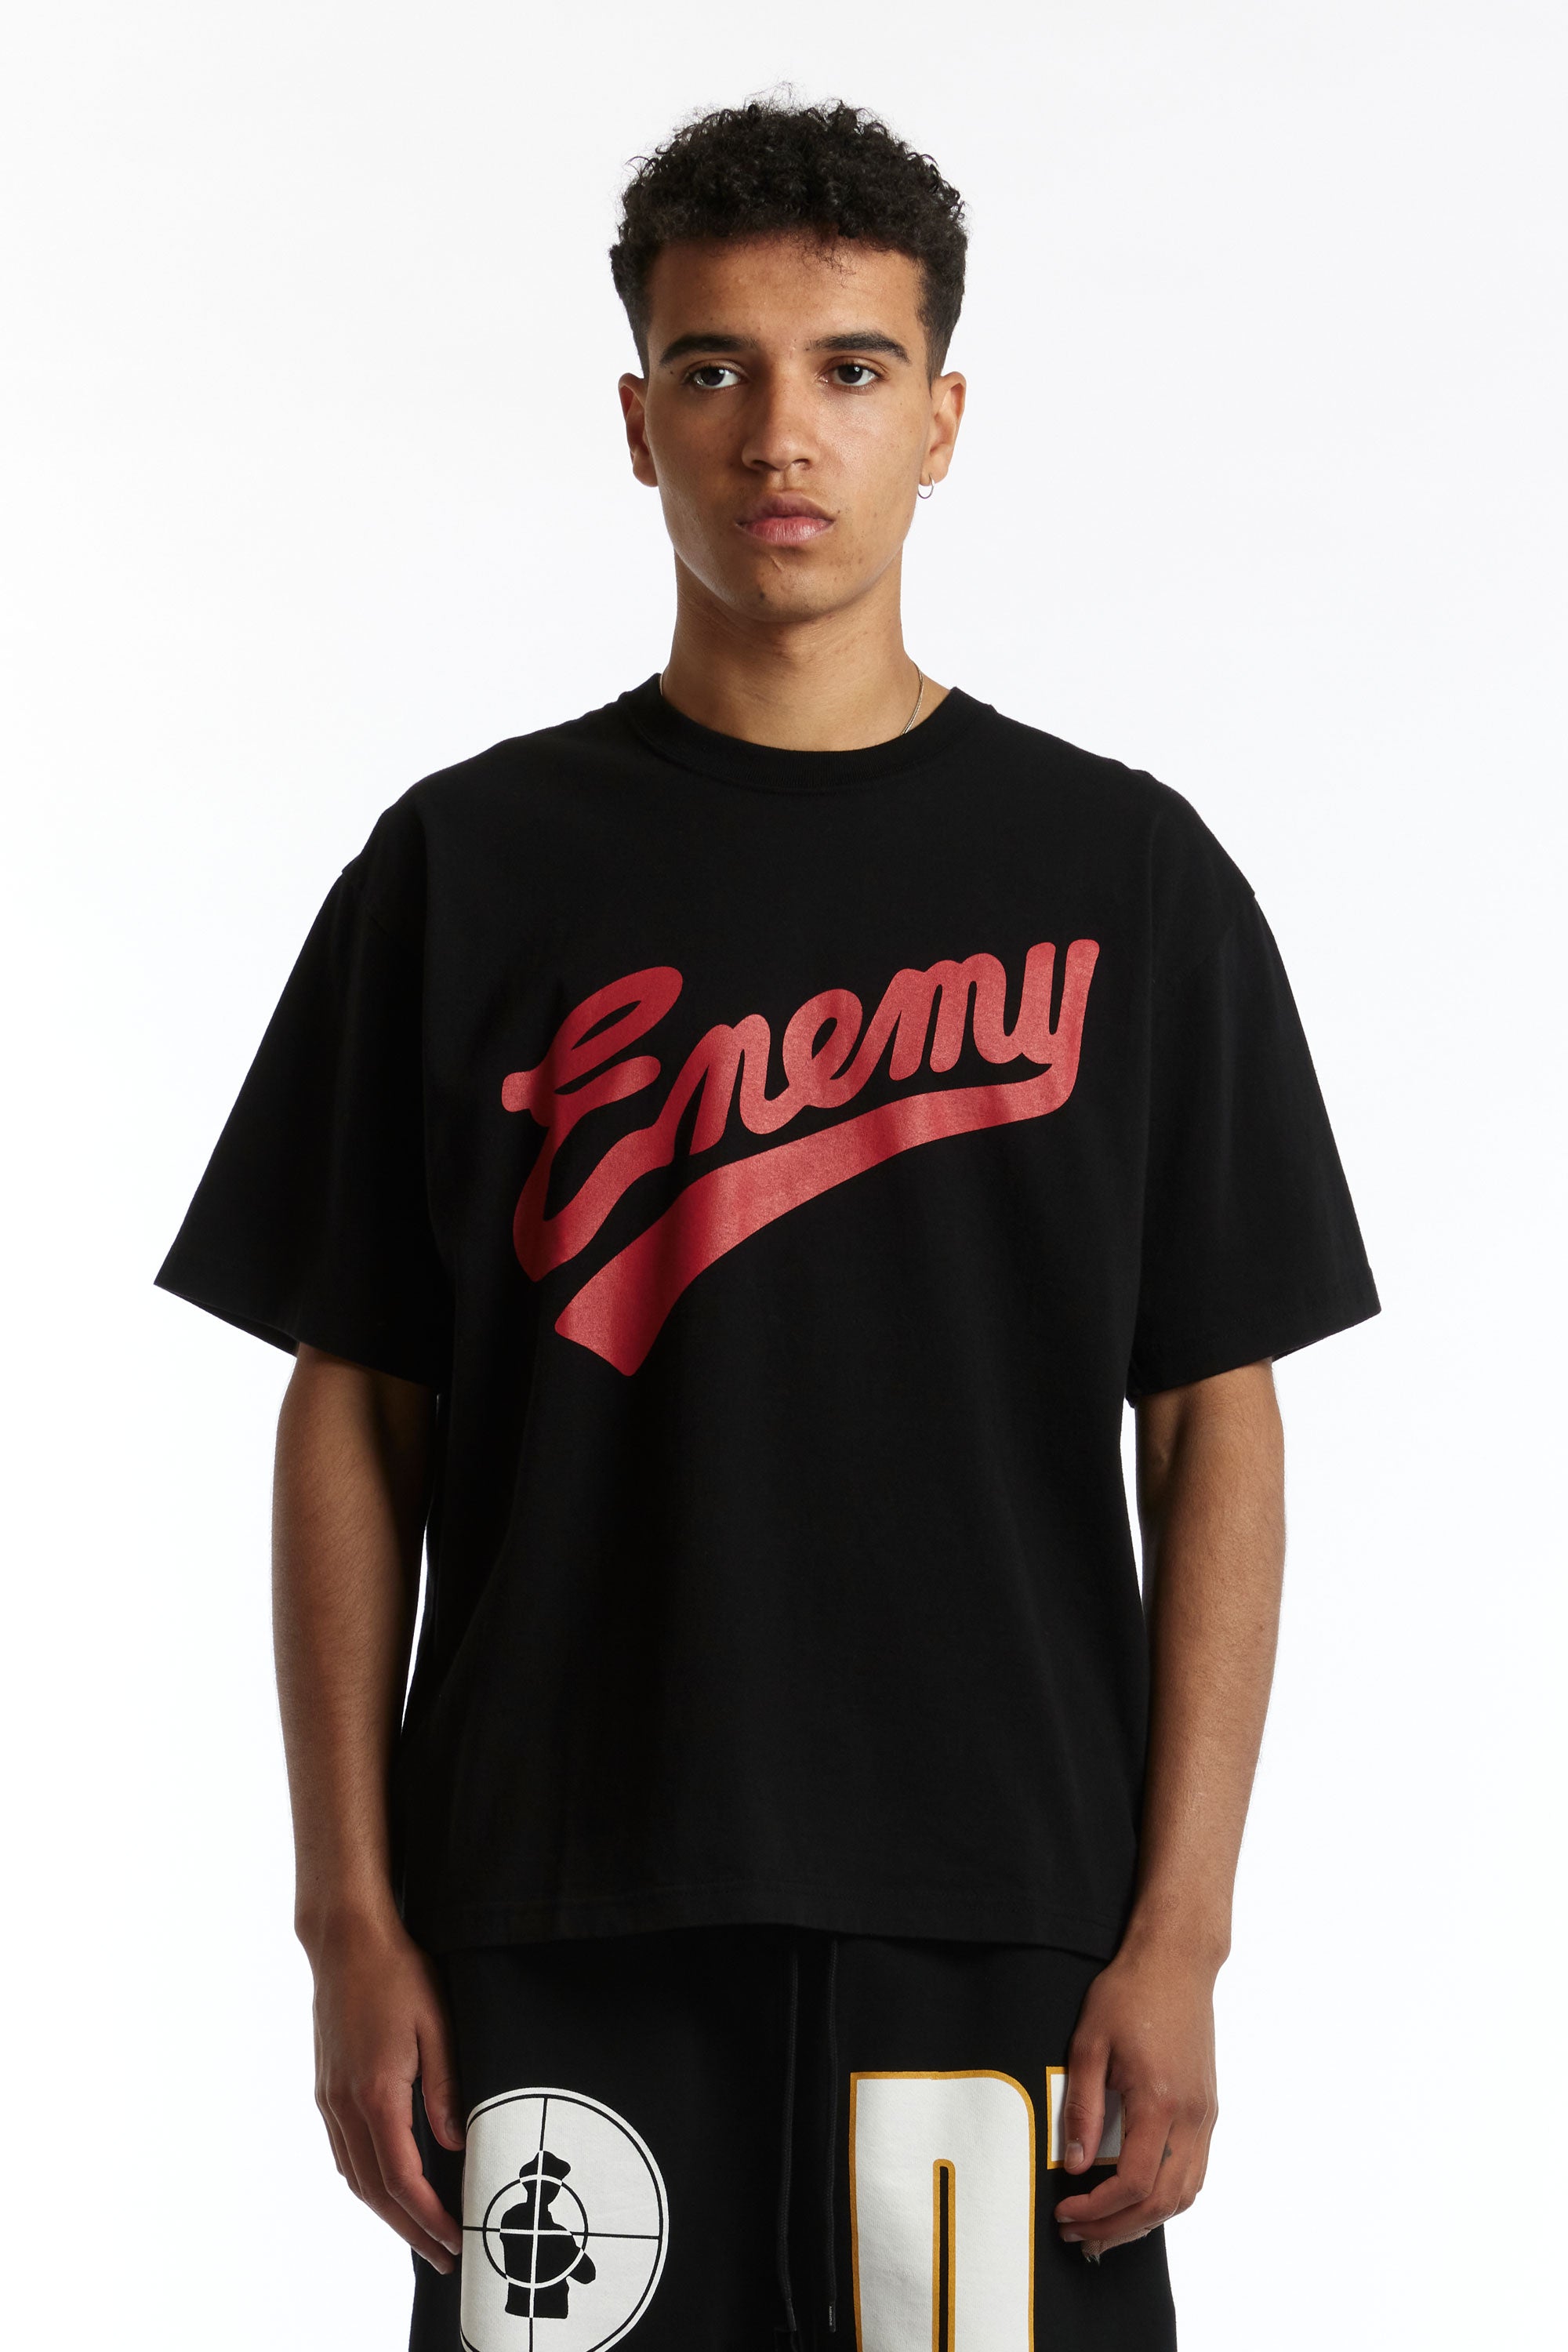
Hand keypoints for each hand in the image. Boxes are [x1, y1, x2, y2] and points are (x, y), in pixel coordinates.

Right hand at [308, 1911, 465, 2271]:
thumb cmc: (397, 1973)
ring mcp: (330, 2098)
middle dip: (409, 2230)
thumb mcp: (436, 2024)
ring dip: (386, 2212)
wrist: (345, 1941)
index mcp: (376, 2094)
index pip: (403, 2179)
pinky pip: (343, 2152)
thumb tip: (456, 2143)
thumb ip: (446, 2087)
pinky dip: (365, 2181)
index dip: (429, 2217)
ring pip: (354, 2176)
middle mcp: (345, 2105)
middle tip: (443, 2256)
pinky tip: (385, 2186)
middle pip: (374, 2191)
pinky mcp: (326, 2088)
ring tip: (419, 2232)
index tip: (455, 2239)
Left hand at [1053, 1937, 1218, 2258]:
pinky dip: (1167, 2197)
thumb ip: (1080, 2107)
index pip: (1132, 2181)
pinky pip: (1194, 2172)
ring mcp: (1205, 2116)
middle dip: (1117, 2228)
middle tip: (1080, 2236)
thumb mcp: (1089, 2043)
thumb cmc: (1130, 1994)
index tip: (1065, 2213)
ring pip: (1185, 2194)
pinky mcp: (1208, 2110)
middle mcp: (1191, 2117)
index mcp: (1160, 2101)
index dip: (1096, 2209)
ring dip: (1145, 2220)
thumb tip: (1073, 2163)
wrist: (1176, 1963)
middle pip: (1161, 2201)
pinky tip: (1138, 2198)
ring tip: (1106, 2228)